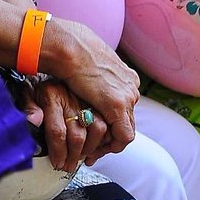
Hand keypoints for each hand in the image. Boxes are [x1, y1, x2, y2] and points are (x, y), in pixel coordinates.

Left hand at [24, 78, 112, 171]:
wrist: (67, 50)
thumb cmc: (46, 74)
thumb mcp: (28, 90)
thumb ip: (29, 107)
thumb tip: (34, 122)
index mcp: (52, 95)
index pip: (56, 131)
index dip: (57, 151)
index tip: (58, 162)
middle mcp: (74, 96)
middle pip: (79, 135)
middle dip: (75, 155)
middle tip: (71, 164)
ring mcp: (91, 94)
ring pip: (100, 129)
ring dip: (94, 147)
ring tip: (87, 155)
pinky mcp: (105, 92)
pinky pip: (111, 119)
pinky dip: (108, 132)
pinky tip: (101, 139)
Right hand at [40, 20, 138, 153]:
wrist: (69, 47)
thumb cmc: (72, 54)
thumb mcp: (87, 70)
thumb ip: (93, 83)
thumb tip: (86, 92)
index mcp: (125, 77)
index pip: (124, 110)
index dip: (111, 126)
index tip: (97, 136)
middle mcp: (131, 87)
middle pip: (127, 120)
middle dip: (112, 139)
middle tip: (94, 151)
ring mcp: (128, 95)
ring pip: (126, 129)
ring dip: (110, 143)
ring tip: (92, 152)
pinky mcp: (118, 104)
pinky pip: (124, 135)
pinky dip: (112, 146)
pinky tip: (95, 150)